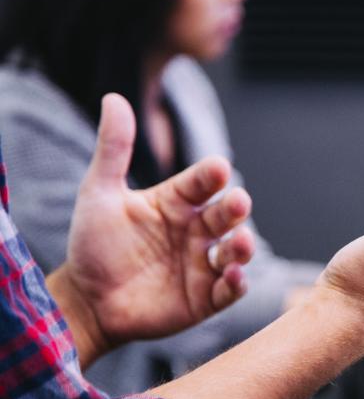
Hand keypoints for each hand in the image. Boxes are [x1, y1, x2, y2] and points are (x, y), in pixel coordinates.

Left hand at [49, 94, 254, 363]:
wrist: (86, 301)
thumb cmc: (94, 245)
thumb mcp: (99, 193)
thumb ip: (113, 149)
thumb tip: (113, 98)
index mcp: (177, 202)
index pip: (201, 182)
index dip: (211, 175)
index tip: (217, 167)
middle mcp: (196, 230)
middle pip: (225, 215)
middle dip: (235, 208)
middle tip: (238, 202)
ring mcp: (203, 264)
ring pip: (235, 251)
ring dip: (243, 246)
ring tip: (241, 243)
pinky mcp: (205, 298)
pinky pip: (229, 290)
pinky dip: (237, 283)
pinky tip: (234, 276)